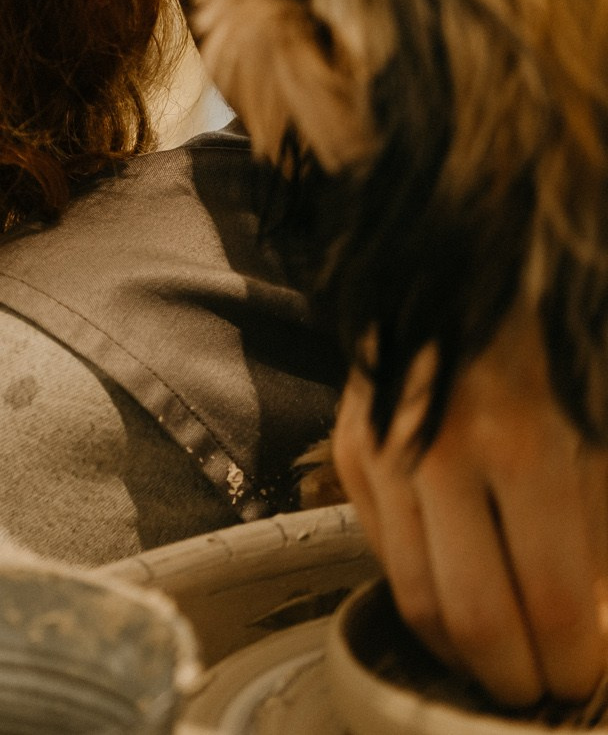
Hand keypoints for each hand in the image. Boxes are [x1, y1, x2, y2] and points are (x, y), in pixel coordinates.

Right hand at [333, 301, 607, 705]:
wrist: (467, 246)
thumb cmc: (558, 329)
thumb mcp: (605, 419)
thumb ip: (602, 521)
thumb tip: (594, 612)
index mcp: (525, 445)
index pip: (550, 603)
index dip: (574, 659)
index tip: (586, 675)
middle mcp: (440, 454)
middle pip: (472, 617)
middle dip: (515, 673)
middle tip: (542, 687)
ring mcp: (384, 450)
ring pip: (414, 594)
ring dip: (459, 650)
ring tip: (497, 664)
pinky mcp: (350, 445)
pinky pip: (380, 549)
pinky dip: (417, 590)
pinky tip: (454, 604)